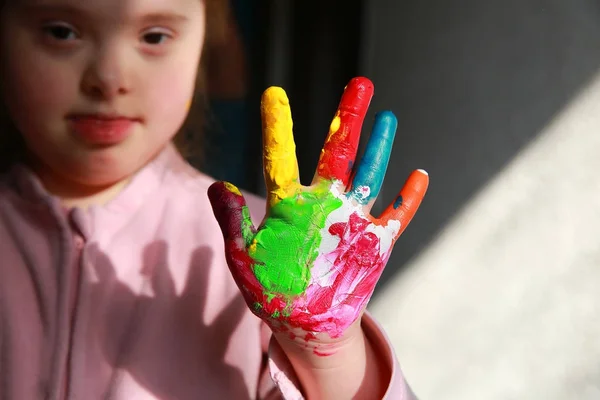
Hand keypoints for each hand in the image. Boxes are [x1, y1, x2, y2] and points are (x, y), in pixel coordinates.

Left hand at [208, 77, 427, 341]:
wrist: (305, 323)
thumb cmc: (272, 292)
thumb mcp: (244, 259)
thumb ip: (234, 223)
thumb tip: (217, 185)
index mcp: (289, 207)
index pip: (282, 159)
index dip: (277, 128)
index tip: (274, 94)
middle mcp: (323, 205)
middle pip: (338, 153)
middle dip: (349, 119)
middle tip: (361, 83)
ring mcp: (351, 222)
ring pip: (370, 176)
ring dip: (380, 148)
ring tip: (388, 117)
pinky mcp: (374, 244)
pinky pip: (396, 217)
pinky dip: (407, 200)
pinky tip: (418, 176)